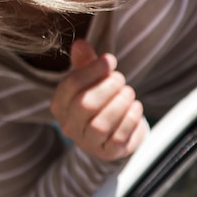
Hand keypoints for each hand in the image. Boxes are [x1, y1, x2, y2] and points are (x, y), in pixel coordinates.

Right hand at [50, 39, 146, 160]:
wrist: (118, 133)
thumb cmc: (102, 101)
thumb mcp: (92, 80)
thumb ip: (85, 62)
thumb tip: (80, 44)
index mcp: (60, 105)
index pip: (70, 86)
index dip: (92, 70)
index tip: (110, 60)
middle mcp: (69, 126)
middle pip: (85, 105)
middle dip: (107, 88)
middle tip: (120, 79)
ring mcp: (88, 142)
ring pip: (101, 124)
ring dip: (120, 104)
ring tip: (129, 92)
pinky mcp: (108, 153)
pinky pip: (118, 138)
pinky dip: (130, 120)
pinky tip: (136, 107)